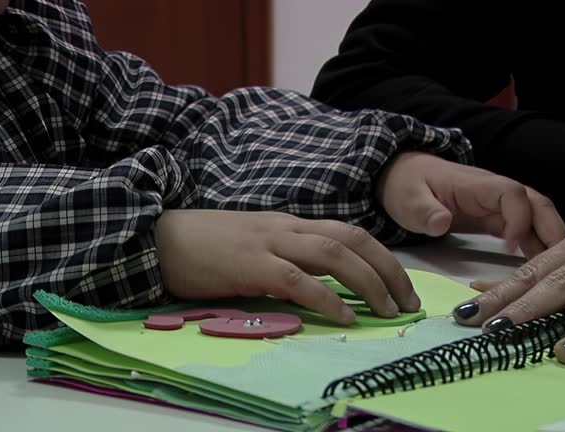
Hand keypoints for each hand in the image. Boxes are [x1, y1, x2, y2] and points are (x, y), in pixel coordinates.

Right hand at [154, 210, 418, 323]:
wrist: (157, 237)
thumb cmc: (204, 246)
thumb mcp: (255, 246)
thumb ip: (287, 258)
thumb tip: (321, 285)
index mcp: (290, 224)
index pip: (348, 233)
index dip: (381, 257)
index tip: (400, 284)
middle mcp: (287, 228)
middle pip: (352, 239)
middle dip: (388, 269)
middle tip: (408, 300)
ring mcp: (269, 243)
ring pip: (334, 254)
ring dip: (369, 282)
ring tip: (389, 310)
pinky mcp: (250, 264)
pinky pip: (297, 280)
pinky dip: (326, 298)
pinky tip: (345, 316)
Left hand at [377, 152, 564, 257]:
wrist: (404, 177)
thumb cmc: (406, 185)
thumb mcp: (409, 199)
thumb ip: (424, 211)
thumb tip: (441, 223)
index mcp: (477, 185)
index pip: (512, 195)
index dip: (519, 219)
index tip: (511, 246)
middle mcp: (496, 193)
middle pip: (538, 205)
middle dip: (553, 232)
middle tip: (559, 266)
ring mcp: (500, 206)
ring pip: (538, 220)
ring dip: (551, 244)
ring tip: (558, 276)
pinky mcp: (499, 220)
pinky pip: (527, 232)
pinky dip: (538, 249)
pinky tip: (542, 274)